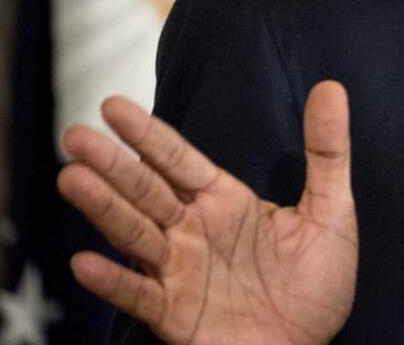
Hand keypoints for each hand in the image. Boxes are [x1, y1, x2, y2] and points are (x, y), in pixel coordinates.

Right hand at [57, 81, 357, 344]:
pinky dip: (113, 281)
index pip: (177, 159)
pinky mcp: (175, 314)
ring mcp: (179, 272)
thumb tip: (331, 88)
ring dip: (103, 208)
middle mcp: (193, 231)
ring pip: (134, 233)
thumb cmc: (317, 283)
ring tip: (72, 179)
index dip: (147, 134)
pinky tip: (86, 263)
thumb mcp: (331, 210)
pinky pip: (139, 295)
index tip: (113, 105)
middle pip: (145, 190)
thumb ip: (327, 152)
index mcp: (224, 201)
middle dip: (112, 164)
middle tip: (75, 136)